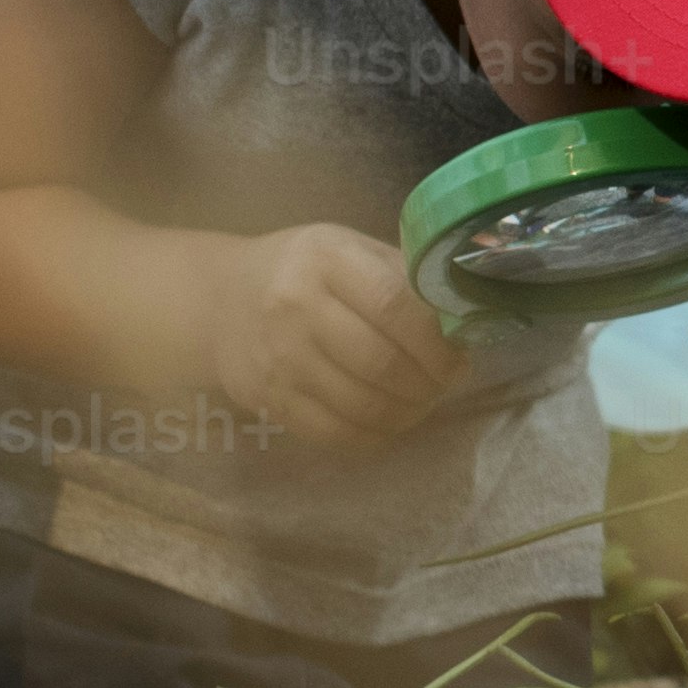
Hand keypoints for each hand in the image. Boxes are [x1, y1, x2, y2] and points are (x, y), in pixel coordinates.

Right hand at [204, 223, 473, 449]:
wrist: (222, 300)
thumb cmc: (307, 272)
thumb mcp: (352, 251)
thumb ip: (405, 279)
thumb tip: (465, 320)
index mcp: (327, 259)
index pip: (395, 307)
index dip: (437, 343)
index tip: (458, 359)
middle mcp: (295, 305)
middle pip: (381, 362)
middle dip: (428, 384)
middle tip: (442, 386)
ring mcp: (278, 356)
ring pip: (360, 404)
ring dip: (405, 414)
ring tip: (419, 403)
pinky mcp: (267, 396)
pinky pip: (331, 432)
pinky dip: (371, 436)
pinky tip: (386, 423)